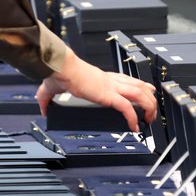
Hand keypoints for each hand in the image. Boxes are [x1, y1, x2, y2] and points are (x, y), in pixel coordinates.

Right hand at [36, 48, 157, 131]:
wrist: (60, 68)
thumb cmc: (59, 74)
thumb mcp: (52, 88)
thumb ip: (47, 99)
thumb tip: (42, 108)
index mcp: (100, 78)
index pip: (125, 80)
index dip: (138, 85)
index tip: (146, 91)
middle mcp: (110, 80)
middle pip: (138, 85)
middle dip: (149, 97)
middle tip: (153, 110)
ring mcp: (111, 87)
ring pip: (139, 94)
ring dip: (148, 107)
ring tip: (149, 119)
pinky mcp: (108, 95)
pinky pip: (127, 107)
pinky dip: (133, 118)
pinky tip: (135, 126)